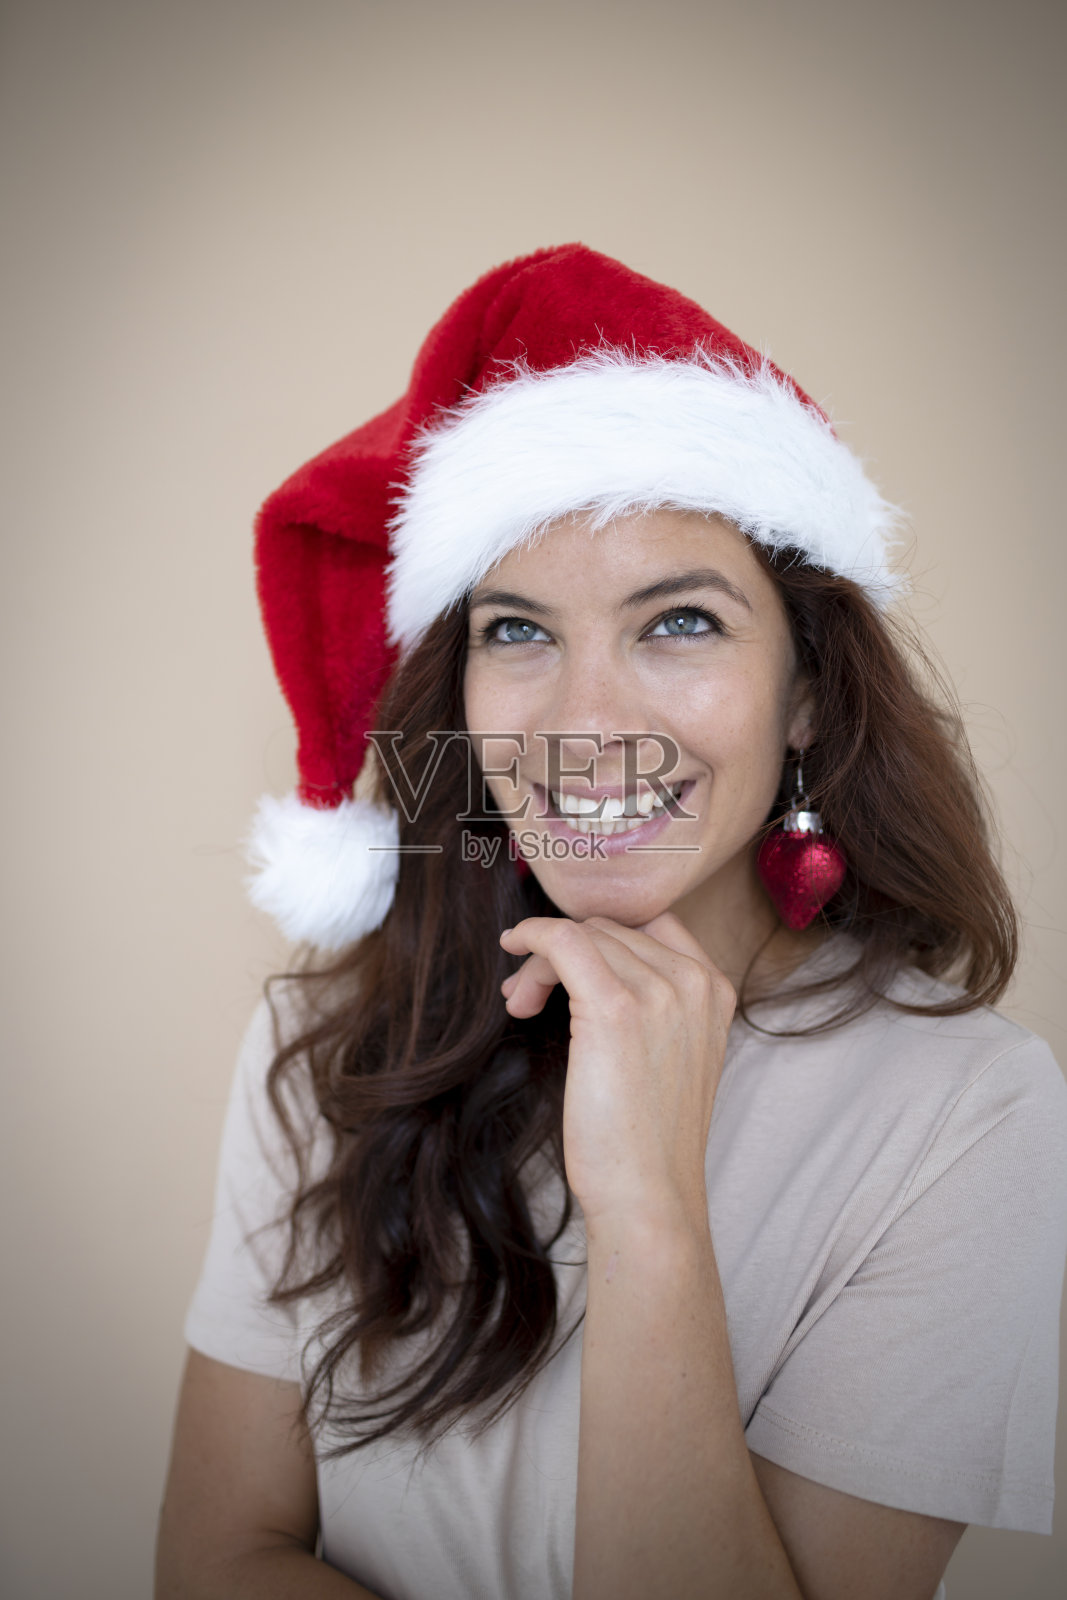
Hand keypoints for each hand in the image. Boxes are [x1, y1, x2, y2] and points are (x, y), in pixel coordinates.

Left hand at [499, 915, 735, 1235]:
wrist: (648, 1195)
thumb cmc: (646, 1139)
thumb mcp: (671, 1056)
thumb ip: (656, 1007)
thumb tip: (594, 967)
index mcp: (716, 990)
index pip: (651, 925)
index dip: (602, 936)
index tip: (567, 964)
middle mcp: (694, 982)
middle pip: (611, 929)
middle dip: (564, 954)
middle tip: (527, 998)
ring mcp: (660, 991)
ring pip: (584, 935)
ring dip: (542, 961)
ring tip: (520, 1004)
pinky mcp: (615, 1007)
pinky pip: (563, 940)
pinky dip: (533, 937)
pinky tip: (513, 948)